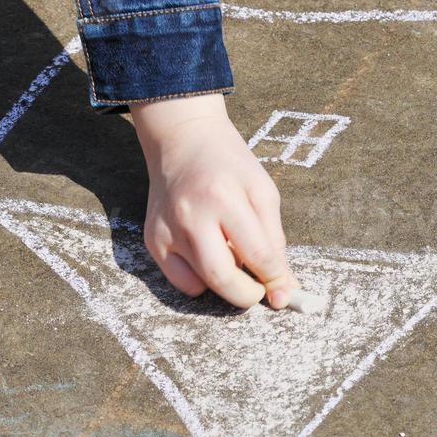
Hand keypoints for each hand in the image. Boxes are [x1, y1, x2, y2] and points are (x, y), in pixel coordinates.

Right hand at [131, 93, 295, 309]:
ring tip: (237, 263)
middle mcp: (190, 216)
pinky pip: (181, 281)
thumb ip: (275, 241)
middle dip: (249, 295)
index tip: (284, 292)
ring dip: (227, 286)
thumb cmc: (230, 165)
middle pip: (222, 277)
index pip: (256, 255)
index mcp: (224, 198)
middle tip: (261, 289)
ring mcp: (166, 230)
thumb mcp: (263, 193)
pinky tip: (211, 258)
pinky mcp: (152, 240)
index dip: (275, 280)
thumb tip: (285, 288)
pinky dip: (202, 282)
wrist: (183, 140)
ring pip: (202, 284)